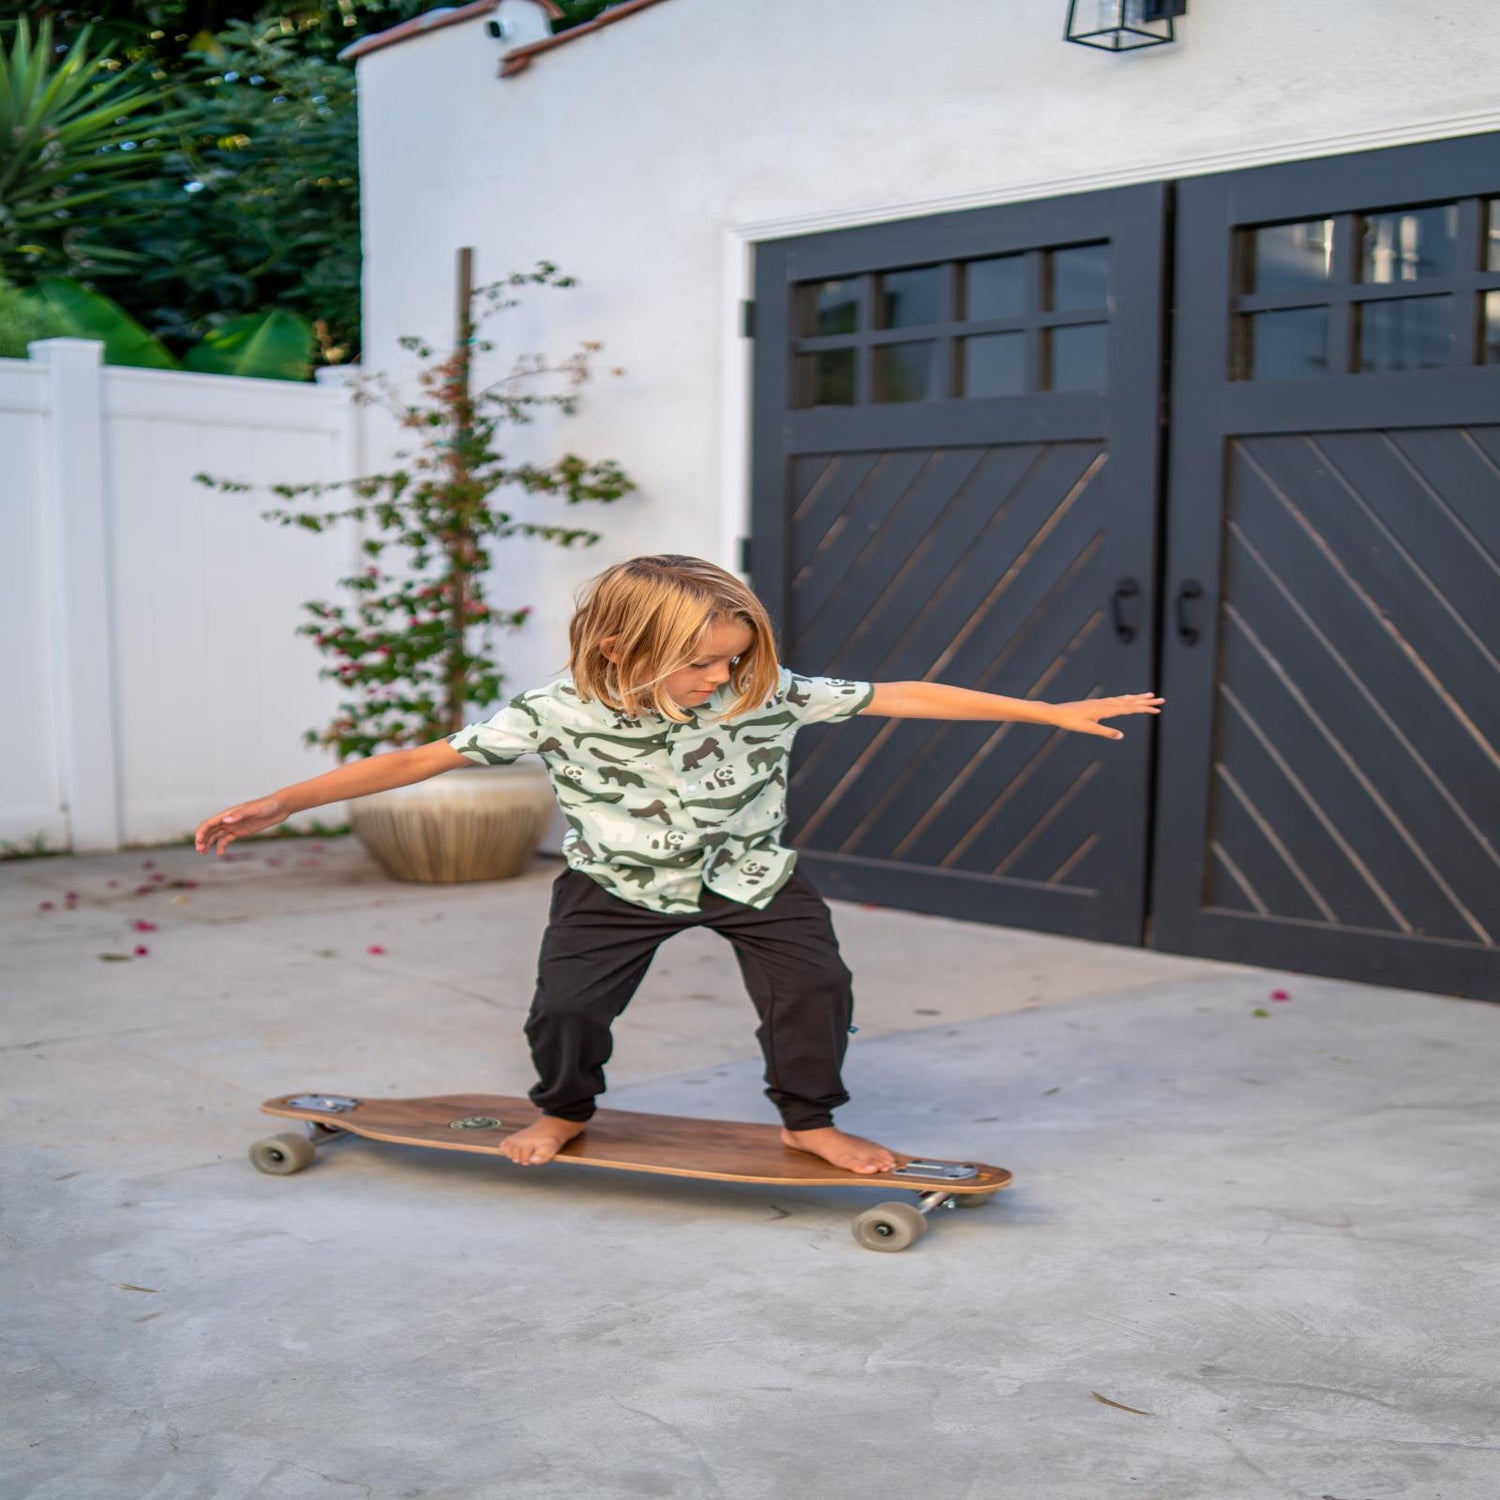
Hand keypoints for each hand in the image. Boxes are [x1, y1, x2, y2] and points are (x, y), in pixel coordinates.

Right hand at [195, 796, 286, 855]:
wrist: (280, 807)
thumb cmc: (267, 805)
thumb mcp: (254, 809)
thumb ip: (239, 815)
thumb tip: (225, 820)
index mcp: (229, 813)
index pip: (209, 822)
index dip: (201, 831)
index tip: (198, 841)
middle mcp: (229, 819)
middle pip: (210, 830)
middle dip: (202, 839)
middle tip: (200, 850)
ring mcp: (234, 826)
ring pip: (216, 835)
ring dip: (209, 843)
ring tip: (204, 853)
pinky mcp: (241, 831)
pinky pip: (227, 839)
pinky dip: (221, 846)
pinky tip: (220, 853)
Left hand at [1049, 693, 1163, 739]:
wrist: (1056, 713)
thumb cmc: (1071, 722)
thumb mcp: (1088, 729)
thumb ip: (1105, 732)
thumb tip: (1121, 736)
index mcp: (1105, 710)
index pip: (1129, 708)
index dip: (1144, 709)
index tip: (1157, 709)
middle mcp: (1105, 704)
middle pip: (1130, 702)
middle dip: (1146, 701)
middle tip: (1161, 700)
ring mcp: (1101, 702)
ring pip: (1124, 699)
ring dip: (1138, 698)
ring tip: (1150, 695)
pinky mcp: (1097, 703)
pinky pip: (1116, 700)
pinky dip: (1126, 698)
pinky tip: (1128, 698)